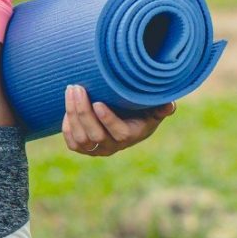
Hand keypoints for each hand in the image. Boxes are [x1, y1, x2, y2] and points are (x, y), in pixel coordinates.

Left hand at [60, 86, 174, 157]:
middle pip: (95, 135)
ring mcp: (97, 149)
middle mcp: (113, 146)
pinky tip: (68, 107)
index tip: (98, 103)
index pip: (120, 133)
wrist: (124, 121)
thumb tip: (169, 106)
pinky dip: (67, 126)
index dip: (108, 120)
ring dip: (72, 113)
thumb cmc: (139, 110)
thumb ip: (161, 107)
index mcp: (132, 135)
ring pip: (81, 138)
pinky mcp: (84, 148)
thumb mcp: (152, 108)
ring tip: (71, 90)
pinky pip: (72, 143)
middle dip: (83, 111)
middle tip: (78, 88)